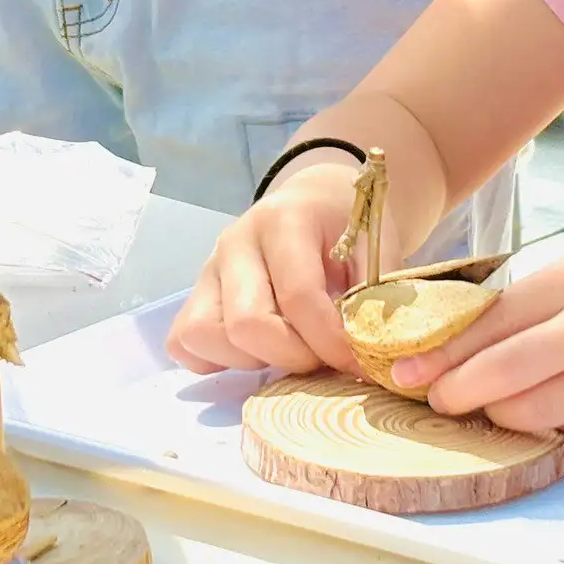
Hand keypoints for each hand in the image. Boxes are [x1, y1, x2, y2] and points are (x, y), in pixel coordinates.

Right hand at [166, 157, 365, 377]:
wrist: (317, 199)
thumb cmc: (350, 225)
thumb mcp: (377, 248)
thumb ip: (378, 298)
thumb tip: (378, 358)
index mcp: (283, 221)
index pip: (298, 296)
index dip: (332, 342)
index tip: (362, 363)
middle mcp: (235, 242)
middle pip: (246, 323)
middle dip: (293, 356)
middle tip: (323, 357)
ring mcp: (209, 268)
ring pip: (205, 335)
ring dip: (252, 360)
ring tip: (289, 351)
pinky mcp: (197, 293)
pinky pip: (185, 342)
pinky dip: (217, 360)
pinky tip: (256, 352)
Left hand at [393, 233, 563, 437]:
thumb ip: (544, 298)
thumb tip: (478, 335)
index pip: (492, 323)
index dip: (442, 352)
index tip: (405, 368)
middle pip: (502, 375)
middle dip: (456, 393)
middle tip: (436, 399)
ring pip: (535, 414)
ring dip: (501, 414)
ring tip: (491, 405)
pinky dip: (553, 422)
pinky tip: (548, 409)